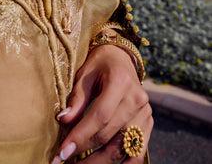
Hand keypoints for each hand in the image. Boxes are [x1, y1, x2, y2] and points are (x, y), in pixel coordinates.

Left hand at [51, 44, 152, 162]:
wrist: (120, 58)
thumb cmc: (98, 64)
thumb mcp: (84, 74)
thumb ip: (77, 98)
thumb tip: (63, 120)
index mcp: (120, 81)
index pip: (100, 116)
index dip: (81, 135)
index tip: (63, 151)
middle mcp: (137, 99)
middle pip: (110, 134)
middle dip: (85, 152)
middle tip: (64, 161)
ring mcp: (145, 113)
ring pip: (123, 147)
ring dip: (100, 161)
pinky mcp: (148, 123)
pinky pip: (138, 152)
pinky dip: (124, 163)